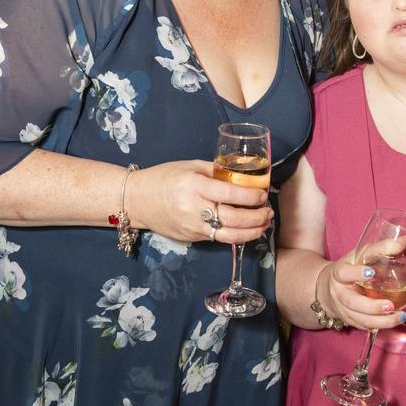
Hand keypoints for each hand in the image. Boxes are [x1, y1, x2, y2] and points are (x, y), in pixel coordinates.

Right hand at [125, 159, 273, 243]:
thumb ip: (216, 172)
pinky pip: (218, 238)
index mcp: (194, 186)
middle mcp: (194, 209)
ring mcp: (192, 227)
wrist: (137, 199)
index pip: (229, 194)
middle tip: (269, 211)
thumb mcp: (191, 167)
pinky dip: (236, 235)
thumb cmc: (164, 177)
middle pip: (233, 219)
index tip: (263, 194)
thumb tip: (243, 176)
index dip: (251, 197)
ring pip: (228, 236)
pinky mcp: (191, 238)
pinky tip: (247, 229)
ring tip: (264, 224)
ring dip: (251, 232)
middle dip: (256, 217)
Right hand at [316, 246, 405, 330]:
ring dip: (381, 321)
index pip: (343, 273)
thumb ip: (381, 248)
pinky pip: (366, 328)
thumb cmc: (350, 267)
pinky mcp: (351, 321)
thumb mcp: (361, 255)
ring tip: (401, 316)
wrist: (328, 289)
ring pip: (360, 320)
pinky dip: (382, 328)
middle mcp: (339, 294)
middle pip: (352, 302)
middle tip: (390, 305)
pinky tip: (397, 323)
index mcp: (339, 273)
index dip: (355, 273)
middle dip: (371, 307)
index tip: (371, 272)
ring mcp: (344, 310)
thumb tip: (405, 241)